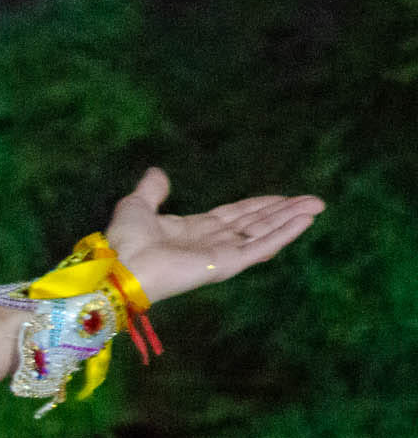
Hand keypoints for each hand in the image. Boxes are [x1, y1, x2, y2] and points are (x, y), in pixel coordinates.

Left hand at [103, 168, 322, 303]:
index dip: (260, 206)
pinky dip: (284, 234)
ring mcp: (220, 255)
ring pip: (264, 233)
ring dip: (291, 220)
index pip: (236, 216)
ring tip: (317, 206)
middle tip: (314, 201)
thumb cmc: (125, 241)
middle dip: (284, 212)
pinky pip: (260, 247)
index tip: (283, 198)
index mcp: (193, 231)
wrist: (122, 265)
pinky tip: (305, 222)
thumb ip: (151, 190)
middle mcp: (211, 243)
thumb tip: (157, 172)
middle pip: (256, 224)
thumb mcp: (137, 205)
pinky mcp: (226, 265)